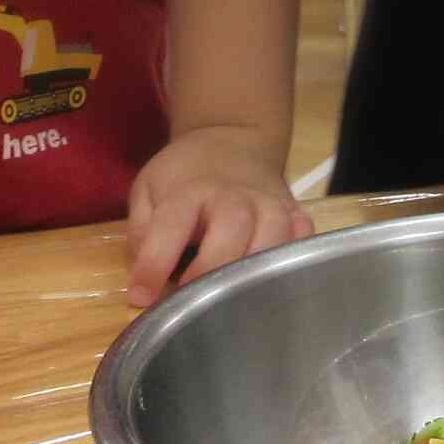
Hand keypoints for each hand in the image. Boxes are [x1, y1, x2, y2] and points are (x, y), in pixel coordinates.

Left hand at [124, 124, 314, 308]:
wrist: (232, 141)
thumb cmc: (185, 175)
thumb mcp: (149, 189)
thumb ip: (142, 230)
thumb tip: (145, 274)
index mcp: (192, 189)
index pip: (172, 223)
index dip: (155, 261)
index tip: (140, 295)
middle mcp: (235, 195)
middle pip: (233, 227)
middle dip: (213, 268)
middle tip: (192, 302)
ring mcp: (270, 202)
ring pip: (275, 234)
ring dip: (255, 269)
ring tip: (234, 299)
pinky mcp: (294, 212)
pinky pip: (303, 236)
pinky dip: (294, 255)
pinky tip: (275, 275)